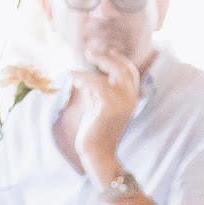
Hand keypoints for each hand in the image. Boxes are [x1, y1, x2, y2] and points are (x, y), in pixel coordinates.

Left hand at [71, 48, 141, 183]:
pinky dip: (83, 78)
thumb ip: (96, 93)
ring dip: (93, 67)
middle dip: (108, 57)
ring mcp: (123, 103)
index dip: (119, 60)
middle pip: (125, 69)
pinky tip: (72, 78)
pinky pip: (97, 84)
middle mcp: (130, 99)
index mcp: (130, 99)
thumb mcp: (98, 107)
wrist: (97, 152)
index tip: (106, 52)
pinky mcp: (110, 107)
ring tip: (76, 69)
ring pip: (112, 74)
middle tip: (90, 52)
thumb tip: (85, 80)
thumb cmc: (95, 131)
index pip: (130, 73)